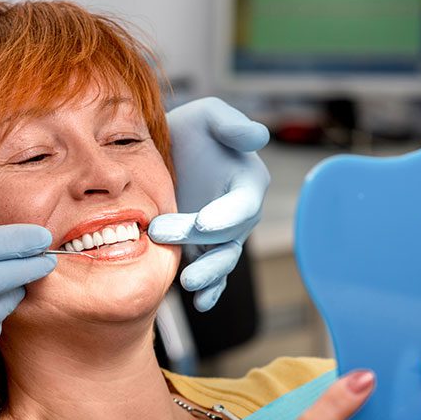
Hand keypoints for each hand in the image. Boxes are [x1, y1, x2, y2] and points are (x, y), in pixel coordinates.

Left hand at [148, 97, 269, 311]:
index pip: (243, 204)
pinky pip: (212, 273)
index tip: (203, 223)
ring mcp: (221, 236)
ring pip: (222, 261)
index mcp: (247, 183)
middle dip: (201, 242)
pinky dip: (210, 290)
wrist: (166, 154)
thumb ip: (231, 125)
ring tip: (189, 283)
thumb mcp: (208, 116)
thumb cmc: (191, 131)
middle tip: (162, 234)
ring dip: (209, 274)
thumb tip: (258, 137)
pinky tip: (200, 303)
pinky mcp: (203, 250)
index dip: (226, 215)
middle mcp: (238, 214)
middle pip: (228, 236)